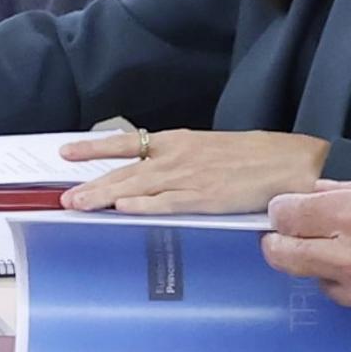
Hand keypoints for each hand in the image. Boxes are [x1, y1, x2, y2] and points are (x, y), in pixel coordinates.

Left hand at [59, 129, 330, 213]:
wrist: (287, 162)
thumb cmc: (253, 158)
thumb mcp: (210, 151)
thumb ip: (182, 163)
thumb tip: (156, 179)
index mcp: (179, 142)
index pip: (127, 142)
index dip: (95, 148)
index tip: (66, 153)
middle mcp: (177, 156)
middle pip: (125, 169)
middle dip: (92, 183)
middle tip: (63, 197)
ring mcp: (189, 177)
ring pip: (138, 187)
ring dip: (105, 197)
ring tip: (77, 205)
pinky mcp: (204, 198)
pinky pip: (167, 203)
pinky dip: (143, 205)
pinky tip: (122, 210)